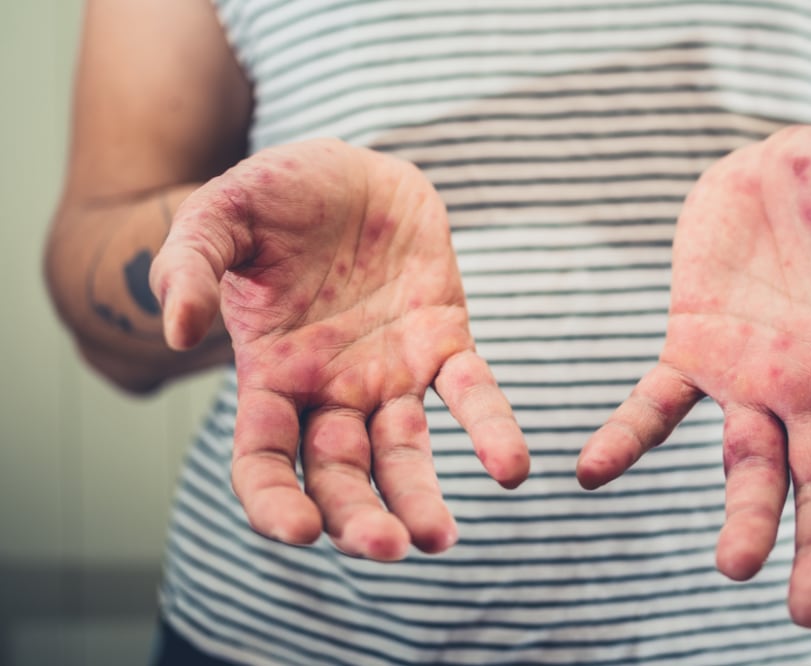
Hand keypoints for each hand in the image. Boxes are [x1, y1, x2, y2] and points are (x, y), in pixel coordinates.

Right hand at [150, 139, 528, 559]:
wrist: (348, 168)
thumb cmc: (275, 197)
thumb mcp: (220, 216)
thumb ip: (189, 265)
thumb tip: (177, 330)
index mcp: (270, 375)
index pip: (263, 460)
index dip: (273, 502)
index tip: (298, 531)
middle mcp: (330, 390)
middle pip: (339, 474)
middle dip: (357, 518)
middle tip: (387, 549)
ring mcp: (390, 373)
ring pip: (404, 453)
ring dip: (420, 499)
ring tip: (438, 540)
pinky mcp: (443, 342)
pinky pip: (472, 393)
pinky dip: (491, 429)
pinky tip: (511, 468)